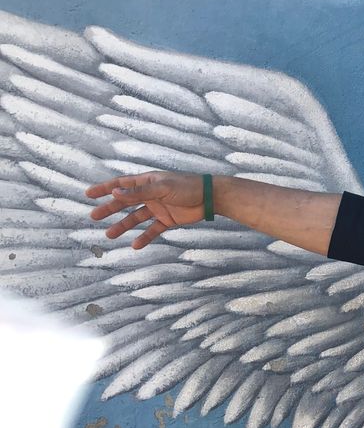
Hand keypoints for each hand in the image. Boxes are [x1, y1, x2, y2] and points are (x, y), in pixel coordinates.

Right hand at [84, 171, 207, 248]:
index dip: (105, 188)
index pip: (121, 185)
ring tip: (109, 235)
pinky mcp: (168, 220)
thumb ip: (139, 192)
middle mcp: (150, 194)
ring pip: (136, 218)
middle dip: (109, 209)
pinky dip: (144, 237)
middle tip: (94, 217)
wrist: (211, 197)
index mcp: (147, 182)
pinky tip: (135, 245)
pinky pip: (153, 230)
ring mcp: (158, 208)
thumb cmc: (187, 187)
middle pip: (125, 202)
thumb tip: (115, 193)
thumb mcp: (161, 188)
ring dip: (123, 225)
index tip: (89, 194)